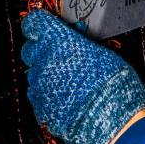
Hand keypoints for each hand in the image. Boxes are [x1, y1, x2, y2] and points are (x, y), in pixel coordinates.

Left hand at [21, 10, 144, 143]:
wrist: (112, 120)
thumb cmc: (114, 83)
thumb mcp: (103, 53)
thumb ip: (83, 44)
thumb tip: (77, 38)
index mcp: (59, 42)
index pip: (35, 23)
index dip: (38, 25)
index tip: (43, 26)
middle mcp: (44, 62)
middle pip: (30, 50)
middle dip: (42, 50)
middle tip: (60, 55)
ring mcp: (40, 87)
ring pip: (34, 74)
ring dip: (46, 74)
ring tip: (67, 80)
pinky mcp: (41, 108)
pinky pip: (39, 96)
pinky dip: (48, 95)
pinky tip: (66, 98)